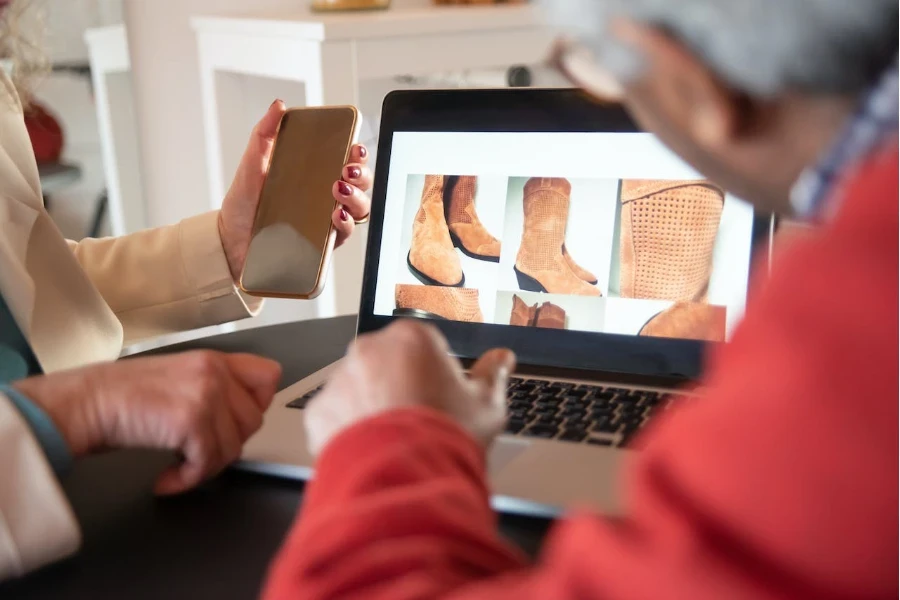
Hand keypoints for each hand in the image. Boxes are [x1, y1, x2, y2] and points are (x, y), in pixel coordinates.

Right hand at [14, 351, 281, 495]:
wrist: (87, 403)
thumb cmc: (124, 396)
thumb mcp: (179, 378)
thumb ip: (214, 389)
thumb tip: (239, 421)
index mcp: (215, 360)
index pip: (269, 376)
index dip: (258, 404)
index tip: (233, 422)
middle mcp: (215, 372)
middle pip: (254, 421)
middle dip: (227, 443)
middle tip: (197, 449)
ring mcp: (206, 395)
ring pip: (234, 447)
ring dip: (206, 465)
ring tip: (179, 463)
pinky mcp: (192, 421)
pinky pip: (208, 464)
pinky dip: (187, 480)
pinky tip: (166, 478)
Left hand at [218, 100, 374, 281]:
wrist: (230, 238)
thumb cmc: (244, 202)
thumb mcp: (253, 162)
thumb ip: (265, 132)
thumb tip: (278, 105)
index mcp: (315, 175)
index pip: (347, 161)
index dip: (358, 154)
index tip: (355, 148)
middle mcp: (325, 197)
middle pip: (360, 184)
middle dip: (362, 174)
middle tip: (346, 169)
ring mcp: (326, 220)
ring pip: (359, 208)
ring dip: (357, 197)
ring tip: (338, 189)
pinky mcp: (322, 244)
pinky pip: (345, 233)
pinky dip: (345, 223)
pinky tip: (335, 214)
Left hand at [304, 321, 515, 455]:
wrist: (404, 480)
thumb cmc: (446, 438)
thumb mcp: (486, 405)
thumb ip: (493, 374)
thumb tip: (503, 358)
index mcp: (412, 338)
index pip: (424, 345)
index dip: (436, 374)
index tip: (441, 398)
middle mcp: (370, 350)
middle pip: (387, 364)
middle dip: (400, 387)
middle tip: (419, 422)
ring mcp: (340, 379)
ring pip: (358, 389)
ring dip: (372, 408)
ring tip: (395, 442)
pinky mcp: (319, 411)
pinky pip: (335, 416)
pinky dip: (348, 431)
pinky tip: (372, 451)